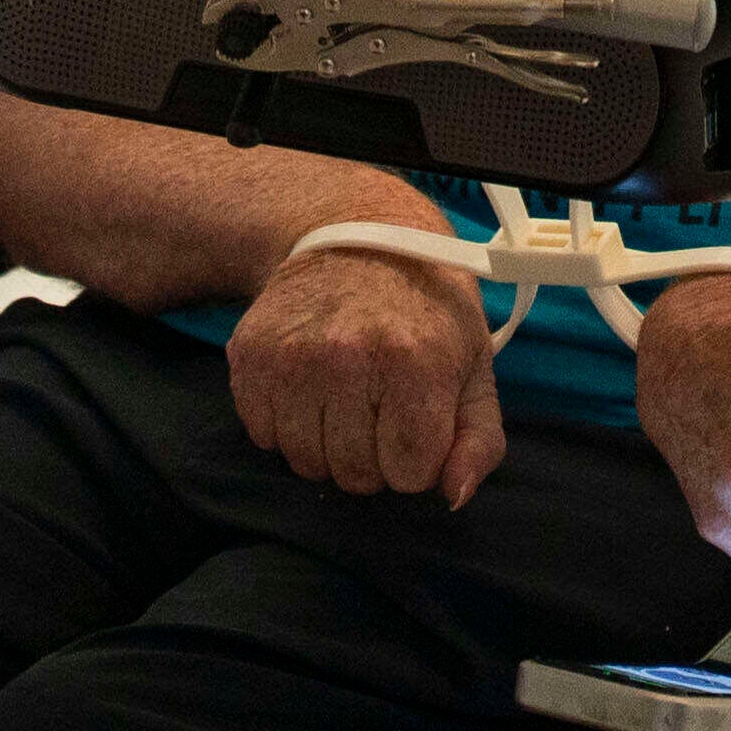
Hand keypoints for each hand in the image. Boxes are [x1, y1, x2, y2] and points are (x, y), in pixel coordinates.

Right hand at [226, 241, 507, 506]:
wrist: (357, 234)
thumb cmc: (425, 309)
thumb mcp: (473, 364)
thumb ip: (478, 439)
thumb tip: (454, 495)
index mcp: (416, 362)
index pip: (410, 473)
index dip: (418, 453)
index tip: (417, 415)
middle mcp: (349, 357)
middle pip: (356, 475)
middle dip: (373, 453)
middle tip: (380, 401)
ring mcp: (293, 357)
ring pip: (307, 463)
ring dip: (327, 442)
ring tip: (345, 391)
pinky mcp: (251, 355)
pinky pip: (265, 437)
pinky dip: (287, 423)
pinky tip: (310, 383)